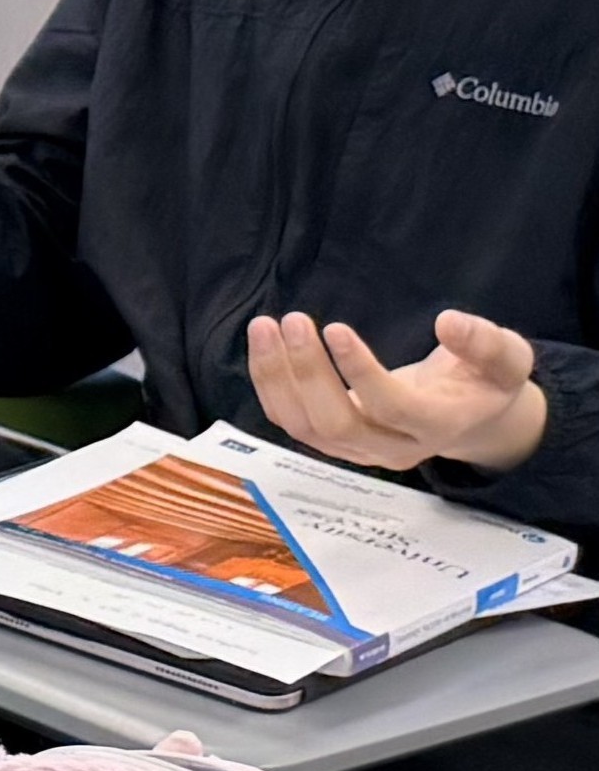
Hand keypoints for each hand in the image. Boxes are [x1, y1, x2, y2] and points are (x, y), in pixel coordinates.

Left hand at [246, 309, 548, 472]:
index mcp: (439, 425)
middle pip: (338, 423)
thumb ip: (485, 342)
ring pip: (305, 427)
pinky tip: (263, 344)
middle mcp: (395, 447)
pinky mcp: (334, 442)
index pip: (392, 407)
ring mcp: (360, 450)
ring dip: (278, 377)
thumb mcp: (506, 359)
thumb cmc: (485, 380)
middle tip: (293, 320)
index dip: (360, 372)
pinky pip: (291, 421)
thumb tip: (449, 322)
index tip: (335, 328)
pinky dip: (270, 384)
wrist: (468, 416)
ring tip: (265, 325)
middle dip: (308, 372)